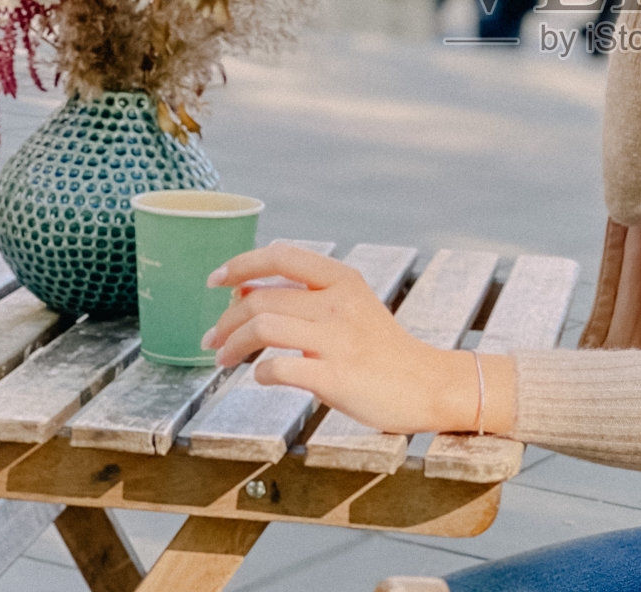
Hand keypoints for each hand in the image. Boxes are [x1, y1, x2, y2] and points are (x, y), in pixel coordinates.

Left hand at [204, 244, 514, 435]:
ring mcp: (338, 340)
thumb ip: (305, 297)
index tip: (215, 280)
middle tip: (212, 338)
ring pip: (264, 327)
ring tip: (222, 359)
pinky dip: (261, 373)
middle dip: (226, 319)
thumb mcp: (350, 307)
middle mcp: (339, 303)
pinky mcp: (337, 377)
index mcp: (343, 279)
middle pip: (261, 298)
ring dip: (233, 344)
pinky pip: (280, 368)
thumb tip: (243, 290)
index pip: (280, 256)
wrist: (428, 385)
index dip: (240, 264)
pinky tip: (261, 377)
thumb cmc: (381, 349)